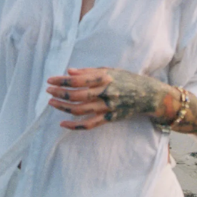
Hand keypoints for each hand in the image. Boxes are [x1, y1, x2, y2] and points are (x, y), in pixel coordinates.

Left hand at [45, 67, 171, 129]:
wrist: (147, 95)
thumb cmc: (127, 80)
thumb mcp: (111, 70)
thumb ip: (89, 71)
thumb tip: (69, 72)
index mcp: (105, 78)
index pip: (78, 80)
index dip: (62, 80)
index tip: (50, 80)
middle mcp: (106, 92)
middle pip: (77, 95)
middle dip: (60, 93)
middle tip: (48, 91)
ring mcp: (108, 107)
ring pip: (80, 110)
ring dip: (63, 107)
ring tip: (52, 103)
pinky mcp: (109, 118)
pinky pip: (89, 124)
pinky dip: (75, 126)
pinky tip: (63, 123)